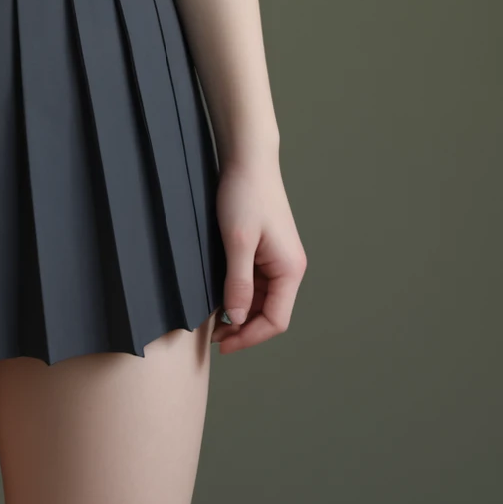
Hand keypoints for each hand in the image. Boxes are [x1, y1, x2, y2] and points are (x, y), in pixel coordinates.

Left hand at [211, 153, 306, 354]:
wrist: (248, 158)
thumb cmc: (245, 195)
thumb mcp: (238, 242)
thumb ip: (239, 284)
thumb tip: (237, 320)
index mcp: (290, 270)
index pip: (276, 321)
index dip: (249, 337)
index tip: (222, 345)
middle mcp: (289, 268)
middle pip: (270, 313)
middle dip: (243, 328)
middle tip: (212, 336)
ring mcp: (278, 259)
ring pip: (262, 300)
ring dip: (241, 312)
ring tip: (212, 319)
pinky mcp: (266, 250)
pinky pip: (256, 283)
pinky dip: (240, 294)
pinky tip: (219, 296)